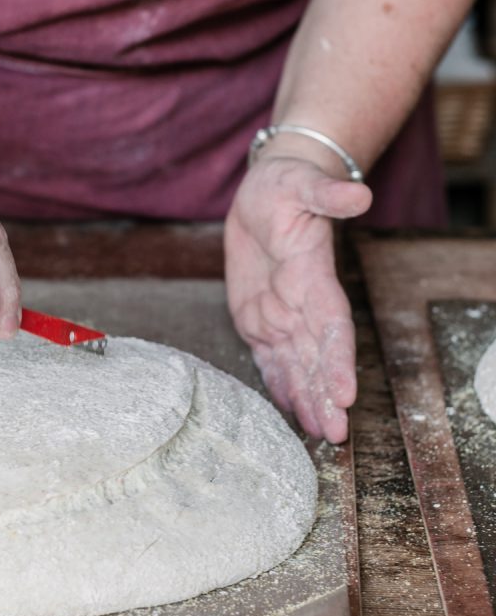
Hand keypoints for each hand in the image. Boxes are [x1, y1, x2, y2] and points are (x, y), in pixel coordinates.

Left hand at [224, 157, 371, 442]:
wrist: (267, 191)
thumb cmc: (287, 184)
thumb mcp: (301, 182)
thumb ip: (328, 194)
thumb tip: (358, 194)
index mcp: (312, 275)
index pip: (331, 324)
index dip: (338, 359)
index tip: (346, 392)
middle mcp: (301, 301)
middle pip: (316, 354)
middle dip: (326, 393)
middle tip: (335, 433)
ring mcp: (280, 312)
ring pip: (295, 363)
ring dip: (307, 397)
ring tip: (319, 433)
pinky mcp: (257, 316)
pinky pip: (269, 355)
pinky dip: (278, 382)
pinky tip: (289, 410)